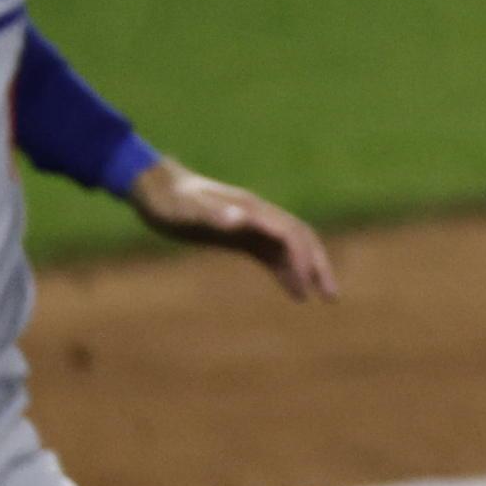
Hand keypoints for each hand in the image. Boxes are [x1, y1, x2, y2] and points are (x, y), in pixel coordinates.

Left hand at [127, 160, 339, 301]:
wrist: (155, 188)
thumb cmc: (169, 201)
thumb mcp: (186, 211)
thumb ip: (214, 215)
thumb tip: (240, 220)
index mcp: (251, 210)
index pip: (289, 234)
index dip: (302, 260)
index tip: (306, 288)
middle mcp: (258, 216)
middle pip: (301, 239)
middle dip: (318, 265)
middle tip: (330, 296)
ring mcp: (251, 225)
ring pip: (291, 248)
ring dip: (308, 269)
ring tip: (320, 297)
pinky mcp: (241, 235)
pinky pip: (272, 254)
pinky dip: (287, 271)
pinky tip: (294, 291)